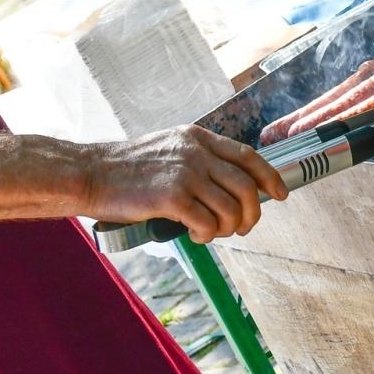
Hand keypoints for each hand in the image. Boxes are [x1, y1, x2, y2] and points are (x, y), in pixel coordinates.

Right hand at [82, 127, 287, 243]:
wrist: (91, 173)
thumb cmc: (127, 169)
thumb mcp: (168, 150)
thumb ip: (198, 161)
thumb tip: (230, 189)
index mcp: (197, 137)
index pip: (247, 156)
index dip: (269, 177)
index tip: (281, 194)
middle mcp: (195, 152)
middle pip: (247, 187)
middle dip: (252, 213)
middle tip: (243, 228)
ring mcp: (185, 173)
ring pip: (231, 208)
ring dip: (228, 228)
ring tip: (211, 231)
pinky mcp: (171, 197)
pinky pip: (208, 224)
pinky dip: (207, 235)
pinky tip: (195, 234)